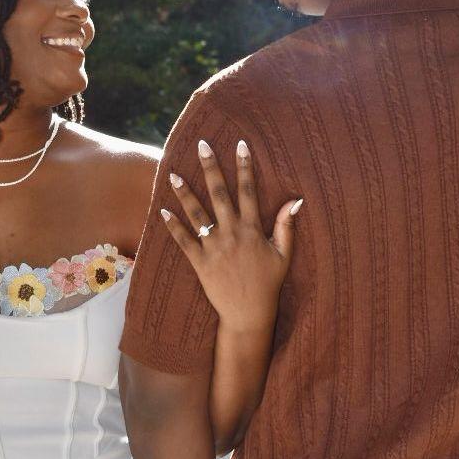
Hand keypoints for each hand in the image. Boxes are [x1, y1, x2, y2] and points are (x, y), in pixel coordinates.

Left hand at [162, 139, 301, 328]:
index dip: (245, 167)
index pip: (249, 191)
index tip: (240, 145)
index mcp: (253, 229)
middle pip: (219, 194)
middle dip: (211, 168)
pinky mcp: (200, 263)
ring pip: (197, 214)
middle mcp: (232, 234)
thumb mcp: (284, 254)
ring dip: (184, 193)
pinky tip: (162, 211)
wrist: (249, 314)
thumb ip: (286, 226)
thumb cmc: (268, 283)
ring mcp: (214, 248)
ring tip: (172, 173)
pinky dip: (172, 226)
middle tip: (202, 146)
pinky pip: (183, 241)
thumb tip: (296, 200)